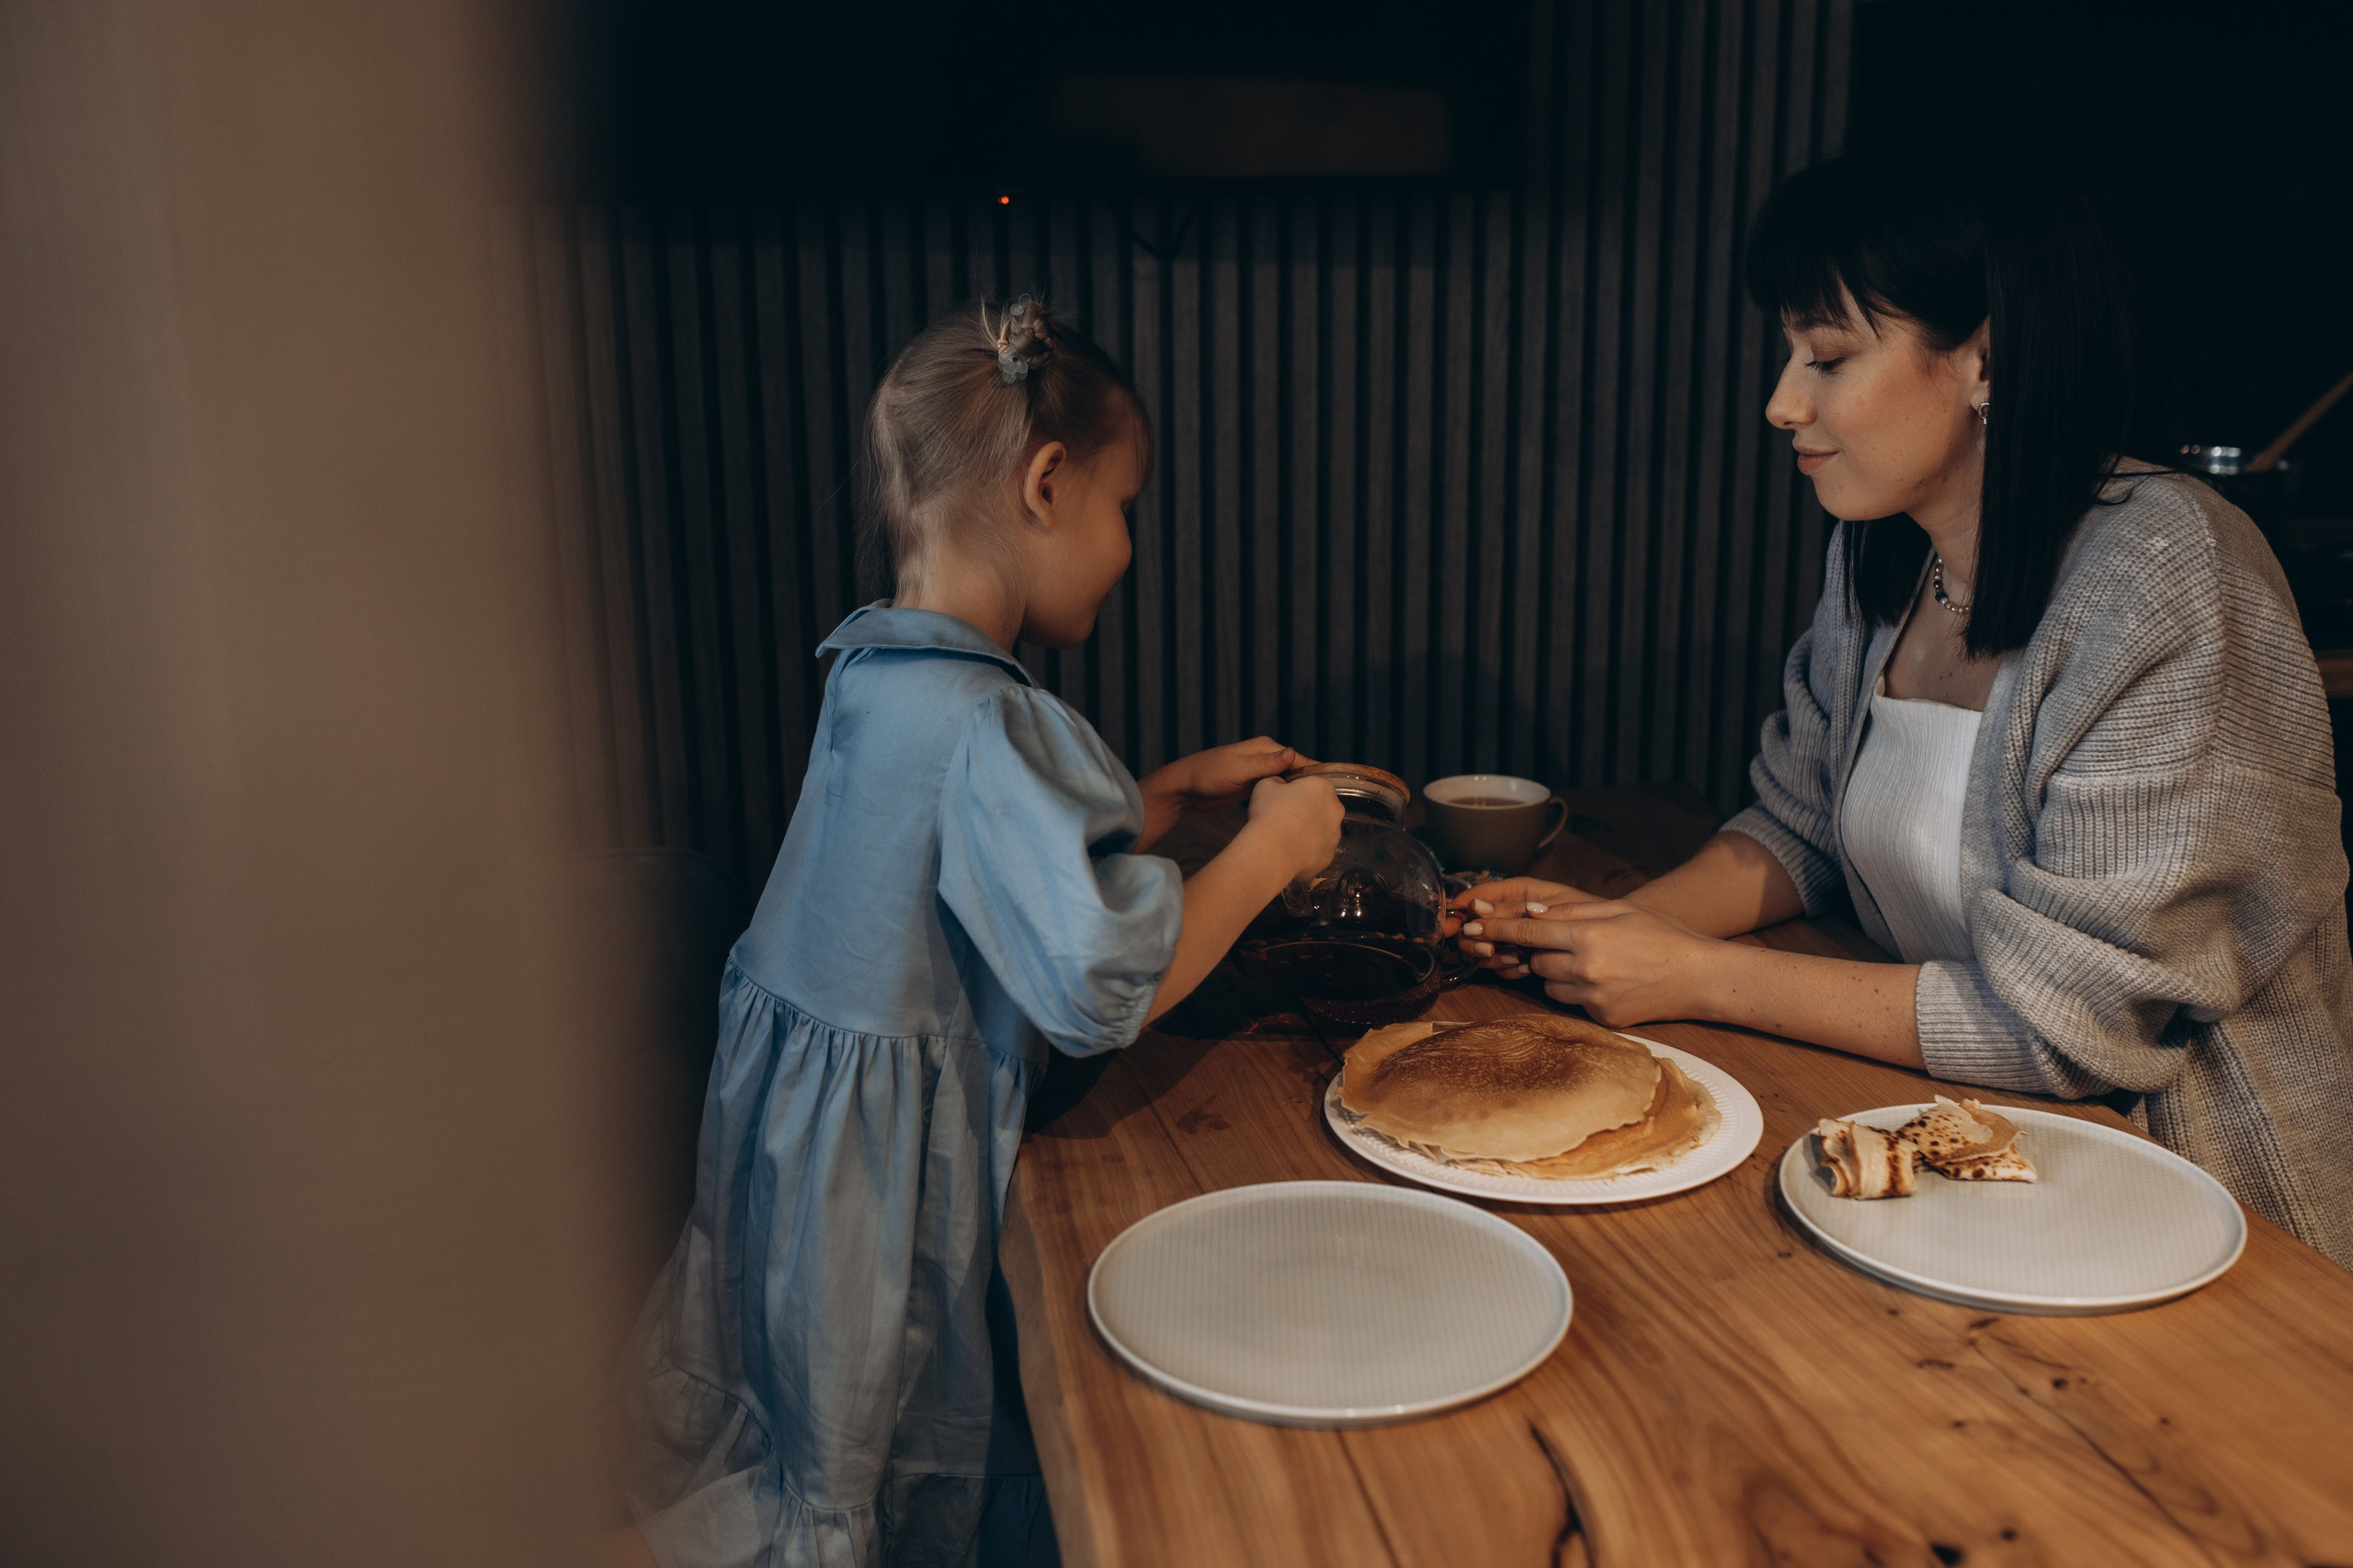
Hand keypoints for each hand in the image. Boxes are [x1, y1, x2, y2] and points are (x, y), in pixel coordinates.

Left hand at [1137, 737, 1311, 848]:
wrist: (1184, 788)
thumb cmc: (1208, 776)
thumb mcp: (1239, 770)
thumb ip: (1266, 764)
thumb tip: (1293, 754)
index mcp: (1265, 748)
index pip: (1299, 759)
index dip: (1316, 773)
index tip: (1333, 789)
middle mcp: (1266, 757)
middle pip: (1297, 772)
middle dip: (1309, 787)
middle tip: (1325, 807)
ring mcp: (1260, 772)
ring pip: (1287, 783)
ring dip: (1297, 795)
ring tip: (1314, 812)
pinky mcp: (1254, 786)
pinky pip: (1276, 791)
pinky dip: (1284, 800)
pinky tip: (1293, 814)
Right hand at [1243, 774, 1343, 881]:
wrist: (1270, 852)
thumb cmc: (1268, 813)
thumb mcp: (1265, 784)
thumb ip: (1278, 781)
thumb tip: (1281, 787)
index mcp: (1323, 787)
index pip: (1314, 784)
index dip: (1298, 791)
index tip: (1283, 799)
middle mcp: (1335, 810)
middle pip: (1322, 807)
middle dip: (1307, 811)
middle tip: (1285, 818)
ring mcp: (1335, 835)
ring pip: (1322, 830)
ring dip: (1309, 831)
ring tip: (1286, 837)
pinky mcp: (1328, 856)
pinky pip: (1318, 850)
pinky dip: (1307, 851)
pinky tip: (1291, 851)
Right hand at [1443, 876, 1599, 960]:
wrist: (1618, 939)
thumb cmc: (1593, 912)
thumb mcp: (1553, 905)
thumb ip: (1514, 908)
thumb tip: (1476, 907)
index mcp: (1517, 892)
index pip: (1476, 897)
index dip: (1460, 911)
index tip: (1454, 925)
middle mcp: (1511, 914)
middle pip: (1474, 926)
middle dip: (1479, 939)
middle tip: (1489, 950)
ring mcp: (1514, 937)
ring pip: (1484, 948)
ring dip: (1494, 956)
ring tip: (1515, 959)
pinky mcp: (1521, 958)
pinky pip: (1501, 966)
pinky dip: (1507, 969)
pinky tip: (1521, 968)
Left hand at [1462, 901, 1717, 1026]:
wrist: (1700, 976)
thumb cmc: (1662, 935)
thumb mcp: (1619, 910)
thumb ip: (1572, 911)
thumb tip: (1529, 912)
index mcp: (1588, 936)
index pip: (1528, 932)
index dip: (1498, 929)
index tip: (1472, 927)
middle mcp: (1585, 969)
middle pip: (1536, 961)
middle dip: (1543, 951)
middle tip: (1567, 943)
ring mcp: (1593, 998)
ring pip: (1550, 986)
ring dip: (1558, 974)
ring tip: (1593, 962)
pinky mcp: (1602, 1019)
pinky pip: (1572, 1003)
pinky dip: (1579, 992)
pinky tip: (1607, 982)